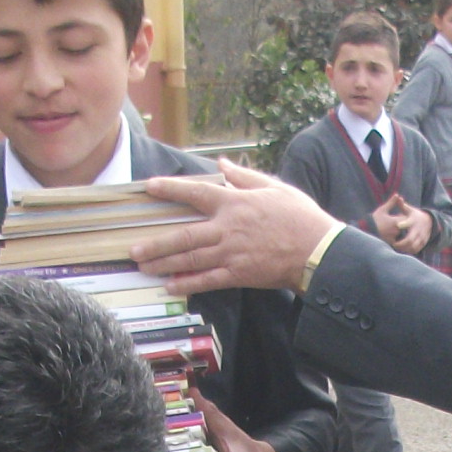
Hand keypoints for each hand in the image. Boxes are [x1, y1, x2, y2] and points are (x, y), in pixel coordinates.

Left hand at [136, 164, 338, 293]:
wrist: (317, 250)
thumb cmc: (299, 217)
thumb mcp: (274, 188)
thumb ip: (244, 176)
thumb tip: (221, 165)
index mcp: (234, 203)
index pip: (195, 193)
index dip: (170, 189)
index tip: (149, 187)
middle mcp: (227, 228)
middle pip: (184, 235)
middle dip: (156, 243)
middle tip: (133, 250)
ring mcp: (231, 253)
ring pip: (190, 259)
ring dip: (164, 263)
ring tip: (144, 267)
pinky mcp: (239, 274)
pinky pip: (208, 280)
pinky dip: (188, 284)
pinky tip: (171, 286)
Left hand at [372, 196, 432, 253]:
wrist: (430, 222)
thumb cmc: (415, 216)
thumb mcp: (410, 210)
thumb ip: (402, 205)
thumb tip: (397, 197)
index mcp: (413, 221)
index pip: (407, 223)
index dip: (402, 224)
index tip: (397, 226)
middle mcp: (418, 230)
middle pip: (409, 239)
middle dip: (400, 243)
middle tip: (393, 244)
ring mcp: (421, 237)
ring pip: (413, 246)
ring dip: (404, 248)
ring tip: (397, 248)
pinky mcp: (423, 243)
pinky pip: (416, 249)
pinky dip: (409, 251)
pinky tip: (404, 249)